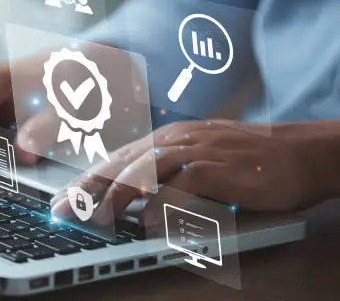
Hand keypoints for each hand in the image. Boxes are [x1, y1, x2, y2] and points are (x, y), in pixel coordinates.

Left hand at [51, 120, 337, 223]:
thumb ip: (168, 172)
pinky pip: (179, 188)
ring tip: (97, 219)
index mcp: (167, 137)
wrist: (298, 151)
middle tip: (63, 209)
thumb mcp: (200, 157)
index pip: (116, 158)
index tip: (64, 198)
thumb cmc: (248, 158)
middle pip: (120, 163)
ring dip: (116, 197)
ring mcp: (194, 150)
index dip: (87, 179)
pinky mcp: (216, 168)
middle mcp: (174, 139)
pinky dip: (159, 206)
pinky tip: (145, 223)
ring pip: (142, 171)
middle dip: (86, 187)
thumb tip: (137, 198)